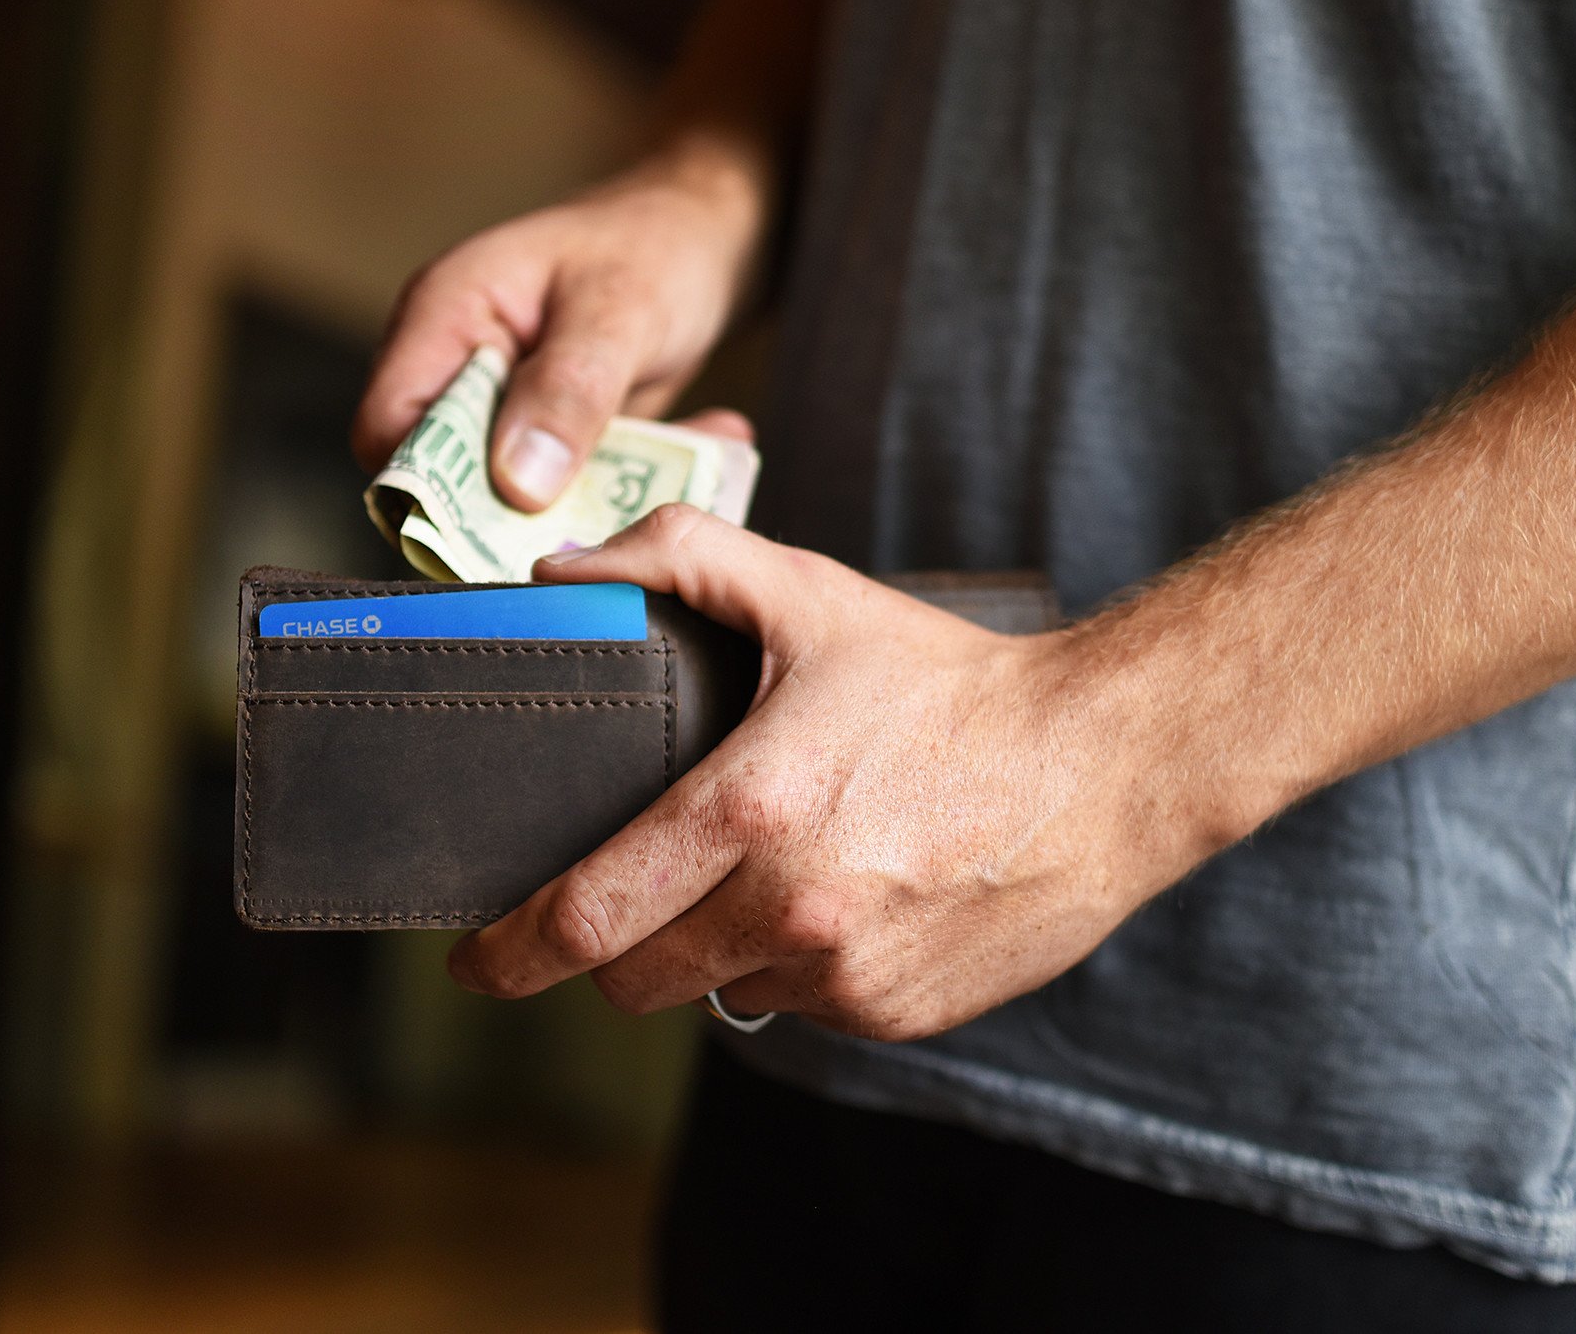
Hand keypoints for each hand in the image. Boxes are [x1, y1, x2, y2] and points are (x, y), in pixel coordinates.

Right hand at [351, 157, 762, 509]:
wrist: (706, 238)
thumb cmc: (654, 247)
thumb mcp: (619, 313)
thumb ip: (567, 393)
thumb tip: (515, 483)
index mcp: (444, 316)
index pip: (387, 430)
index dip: (427, 488)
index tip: (504, 526)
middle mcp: (458, 367)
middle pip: (439, 478)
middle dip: (508, 517)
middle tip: (591, 528)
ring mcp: (502, 407)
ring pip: (502, 498)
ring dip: (570, 514)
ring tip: (646, 492)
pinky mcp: (546, 437)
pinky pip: (557, 492)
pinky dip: (604, 499)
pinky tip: (665, 478)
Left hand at [443, 507, 1215, 1039]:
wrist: (1103, 765)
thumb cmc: (951, 683)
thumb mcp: (814, 598)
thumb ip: (681, 561)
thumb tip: (566, 571)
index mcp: (751, 811)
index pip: (584, 918)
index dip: (507, 953)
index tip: (472, 963)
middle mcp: (790, 911)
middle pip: (632, 981)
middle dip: (607, 950)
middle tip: (623, 899)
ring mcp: (844, 975)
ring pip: (719, 993)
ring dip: (713, 950)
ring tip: (770, 873)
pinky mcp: (892, 1014)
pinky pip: (799, 1008)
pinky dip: (793, 966)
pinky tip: (840, 899)